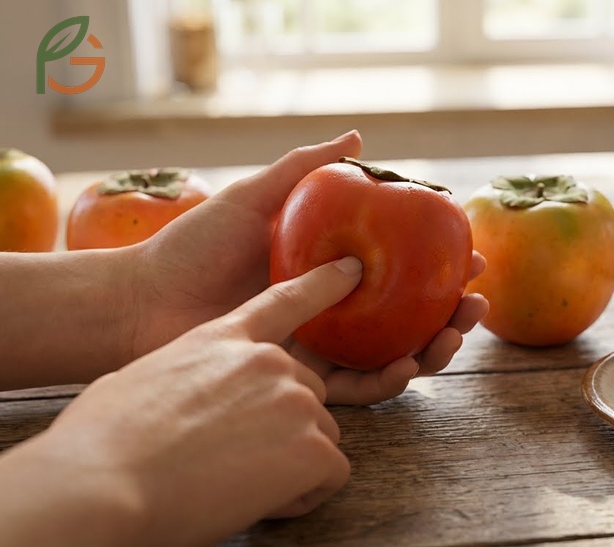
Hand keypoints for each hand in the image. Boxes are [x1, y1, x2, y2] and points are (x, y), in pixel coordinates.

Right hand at [0, 258, 362, 545]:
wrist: (103, 482)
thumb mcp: (138, 379)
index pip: (286, 301)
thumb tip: (169, 390)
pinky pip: (330, 475)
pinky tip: (258, 501)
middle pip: (308, 392)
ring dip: (293, 465)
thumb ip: (178, 372)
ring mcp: (296, 400)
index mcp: (224, 339)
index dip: (323, 284)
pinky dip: (303, 496)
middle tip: (233, 459)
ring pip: (321, 437)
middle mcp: (269, 362)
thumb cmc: (103, 439)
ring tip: (236, 482)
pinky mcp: (313, 448)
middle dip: (286, 428)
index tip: (351, 270)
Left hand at [128, 130, 488, 403]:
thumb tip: (360, 137)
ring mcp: (322, 346)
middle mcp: (335, 308)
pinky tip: (408, 367)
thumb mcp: (257, 196)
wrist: (144, 301)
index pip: (403, 269)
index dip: (444, 267)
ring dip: (433, 352)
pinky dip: (388, 381)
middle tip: (476, 308)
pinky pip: (355, 387)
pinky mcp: (302, 381)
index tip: (474, 260)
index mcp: (332, 267)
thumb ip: (306, 168)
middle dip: (453, 317)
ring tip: (451, 339)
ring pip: (394, 355)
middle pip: (410, 317)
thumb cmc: (195, 244)